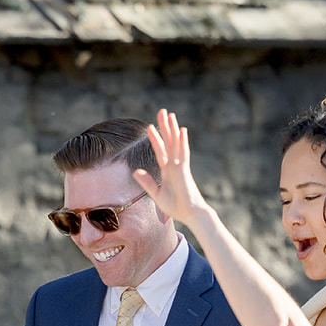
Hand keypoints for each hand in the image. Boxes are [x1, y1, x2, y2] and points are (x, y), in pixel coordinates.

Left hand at [138, 109, 206, 224]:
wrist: (190, 214)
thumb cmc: (176, 206)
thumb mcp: (157, 194)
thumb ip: (147, 182)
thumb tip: (135, 171)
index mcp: (167, 171)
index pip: (160, 151)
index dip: (155, 138)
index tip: (150, 127)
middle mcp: (174, 165)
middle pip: (169, 142)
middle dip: (165, 127)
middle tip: (162, 112)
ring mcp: (180, 166)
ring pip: (175, 143)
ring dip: (172, 129)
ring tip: (170, 115)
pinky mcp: (185, 171)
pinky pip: (183, 153)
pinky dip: (182, 142)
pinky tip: (181, 130)